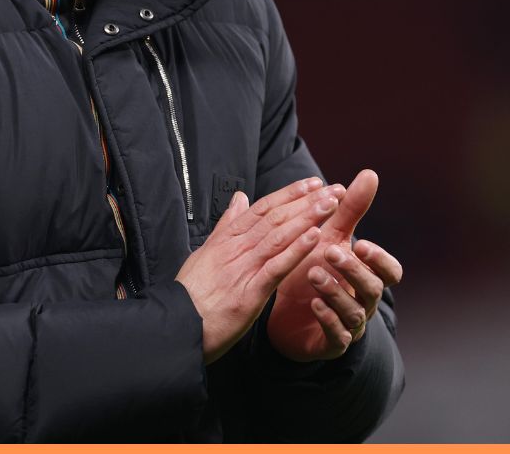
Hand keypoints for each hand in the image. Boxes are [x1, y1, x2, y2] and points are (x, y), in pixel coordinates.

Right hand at [176, 177, 344, 363]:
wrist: (176, 326)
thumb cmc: (190, 294)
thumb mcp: (205, 252)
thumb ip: (226, 225)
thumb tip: (239, 198)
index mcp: (227, 239)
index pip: (263, 208)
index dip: (289, 193)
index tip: (311, 183)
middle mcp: (236, 248)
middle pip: (275, 217)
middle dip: (306, 201)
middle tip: (333, 189)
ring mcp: (243, 268)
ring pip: (279, 236)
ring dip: (306, 218)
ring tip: (330, 205)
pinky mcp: (250, 292)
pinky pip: (277, 267)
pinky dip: (297, 250)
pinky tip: (315, 237)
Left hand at [266, 169, 402, 361]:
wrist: (286, 313)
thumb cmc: (316, 268)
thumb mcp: (331, 237)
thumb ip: (351, 209)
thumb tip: (370, 174)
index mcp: (368, 275)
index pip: (391, 272)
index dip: (380, 259)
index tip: (362, 243)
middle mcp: (364, 301)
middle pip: (373, 290)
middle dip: (354, 271)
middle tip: (331, 252)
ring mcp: (349, 324)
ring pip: (354, 313)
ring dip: (336, 293)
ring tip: (313, 274)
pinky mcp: (331, 343)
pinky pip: (336, 335)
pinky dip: (327, 319)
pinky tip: (313, 304)